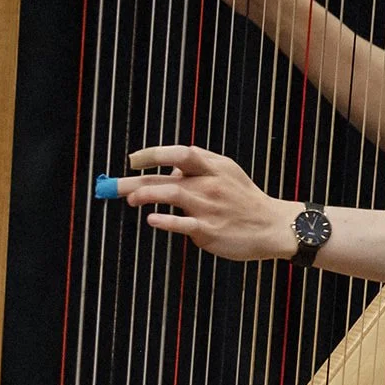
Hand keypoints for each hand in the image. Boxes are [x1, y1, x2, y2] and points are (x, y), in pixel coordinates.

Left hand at [117, 144, 294, 260]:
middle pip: (168, 176)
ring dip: (146, 195)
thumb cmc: (245, 199)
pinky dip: (165, 220)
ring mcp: (210, 207)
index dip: (153, 155)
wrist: (272, 226)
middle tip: (112, 186)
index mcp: (214, 167)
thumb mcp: (227, 172)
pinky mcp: (209, 231)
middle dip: (136, 180)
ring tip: (130, 200)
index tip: (132, 160)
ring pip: (173, 194)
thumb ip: (199, 166)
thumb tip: (167, 168)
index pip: (180, 153)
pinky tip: (152, 219)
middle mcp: (211, 184)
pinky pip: (182, 224)